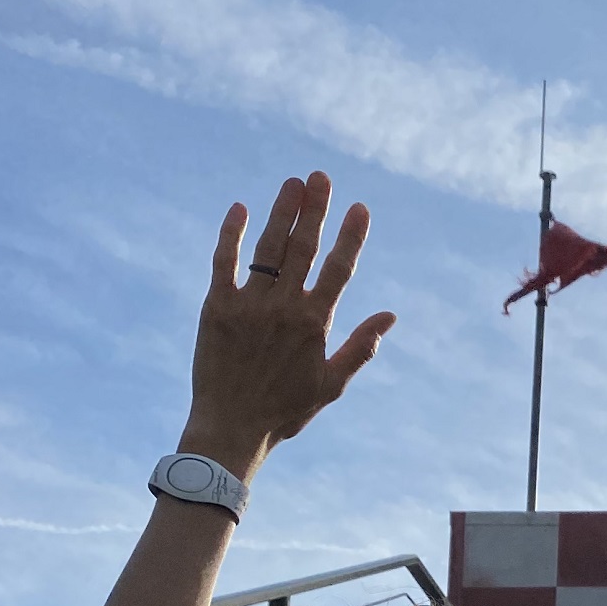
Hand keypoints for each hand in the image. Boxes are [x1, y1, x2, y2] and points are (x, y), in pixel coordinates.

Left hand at [182, 172, 396, 480]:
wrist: (231, 429)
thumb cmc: (284, 412)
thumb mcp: (331, 384)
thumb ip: (361, 347)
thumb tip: (390, 316)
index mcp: (315, 324)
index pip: (339, 269)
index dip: (350, 236)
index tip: (360, 207)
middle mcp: (284, 307)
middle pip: (303, 248)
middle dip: (314, 209)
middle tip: (320, 177)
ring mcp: (249, 305)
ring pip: (268, 248)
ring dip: (281, 212)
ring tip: (292, 183)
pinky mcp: (216, 307)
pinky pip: (224, 262)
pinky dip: (231, 234)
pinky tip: (239, 208)